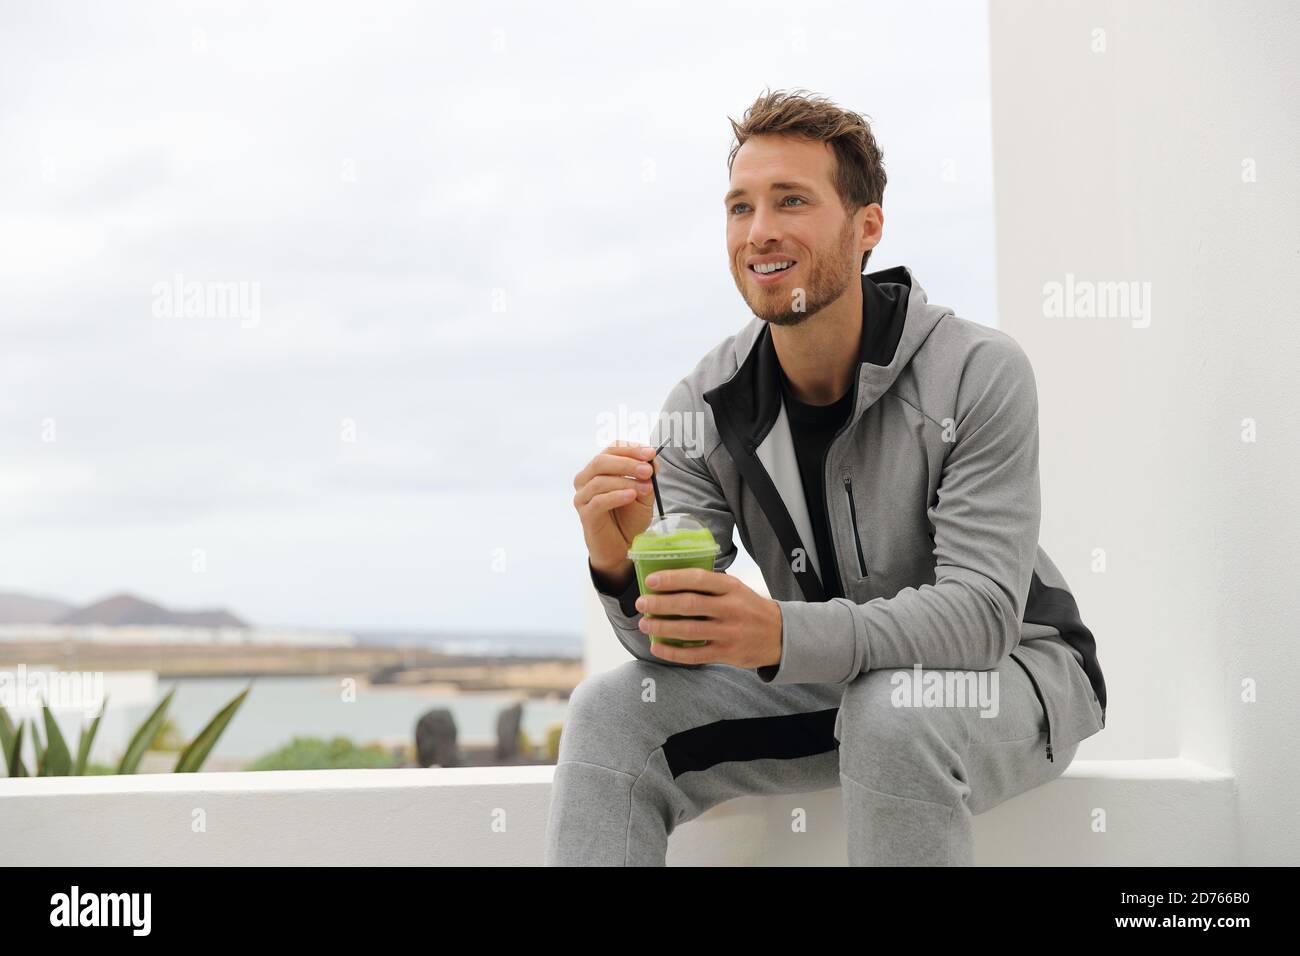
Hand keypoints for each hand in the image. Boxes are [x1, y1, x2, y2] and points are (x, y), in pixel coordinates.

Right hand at [572, 441, 660, 586]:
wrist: (622, 547)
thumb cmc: (629, 518)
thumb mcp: (644, 494)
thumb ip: (647, 477)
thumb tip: (652, 460)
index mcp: (599, 469)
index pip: (611, 449)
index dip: (630, 449)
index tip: (650, 453)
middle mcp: (586, 479)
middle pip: (601, 461)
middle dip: (627, 463)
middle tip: (648, 470)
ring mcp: (583, 497)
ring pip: (599, 480)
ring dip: (625, 481)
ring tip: (645, 488)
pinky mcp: (585, 514)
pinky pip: (598, 501)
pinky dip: (616, 496)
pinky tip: (631, 496)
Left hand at [634, 568, 782, 668]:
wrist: (780, 635)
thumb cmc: (749, 608)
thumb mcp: (736, 589)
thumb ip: (709, 586)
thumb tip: (669, 581)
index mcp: (732, 587)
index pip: (699, 579)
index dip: (672, 579)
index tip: (651, 580)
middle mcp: (731, 608)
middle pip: (690, 605)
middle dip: (660, 604)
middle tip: (641, 603)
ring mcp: (729, 633)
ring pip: (689, 631)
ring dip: (662, 627)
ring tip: (644, 624)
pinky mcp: (727, 654)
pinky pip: (695, 655)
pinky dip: (672, 652)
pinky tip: (657, 646)